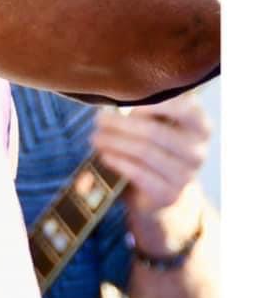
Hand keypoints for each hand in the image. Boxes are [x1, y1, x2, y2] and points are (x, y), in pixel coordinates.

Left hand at [90, 94, 211, 219]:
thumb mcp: (158, 126)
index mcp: (200, 127)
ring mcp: (186, 175)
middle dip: (121, 124)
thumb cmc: (156, 150)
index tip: (127, 104)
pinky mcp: (169, 194)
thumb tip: (114, 103)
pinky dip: (118, 162)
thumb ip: (146, 112)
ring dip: (114, 142)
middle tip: (99, 119)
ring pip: (144, 152)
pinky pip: (139, 173)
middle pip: (154, 131)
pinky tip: (105, 155)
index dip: (154, 105)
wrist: (162, 193)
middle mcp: (197, 151)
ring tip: (96, 137)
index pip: (185, 108)